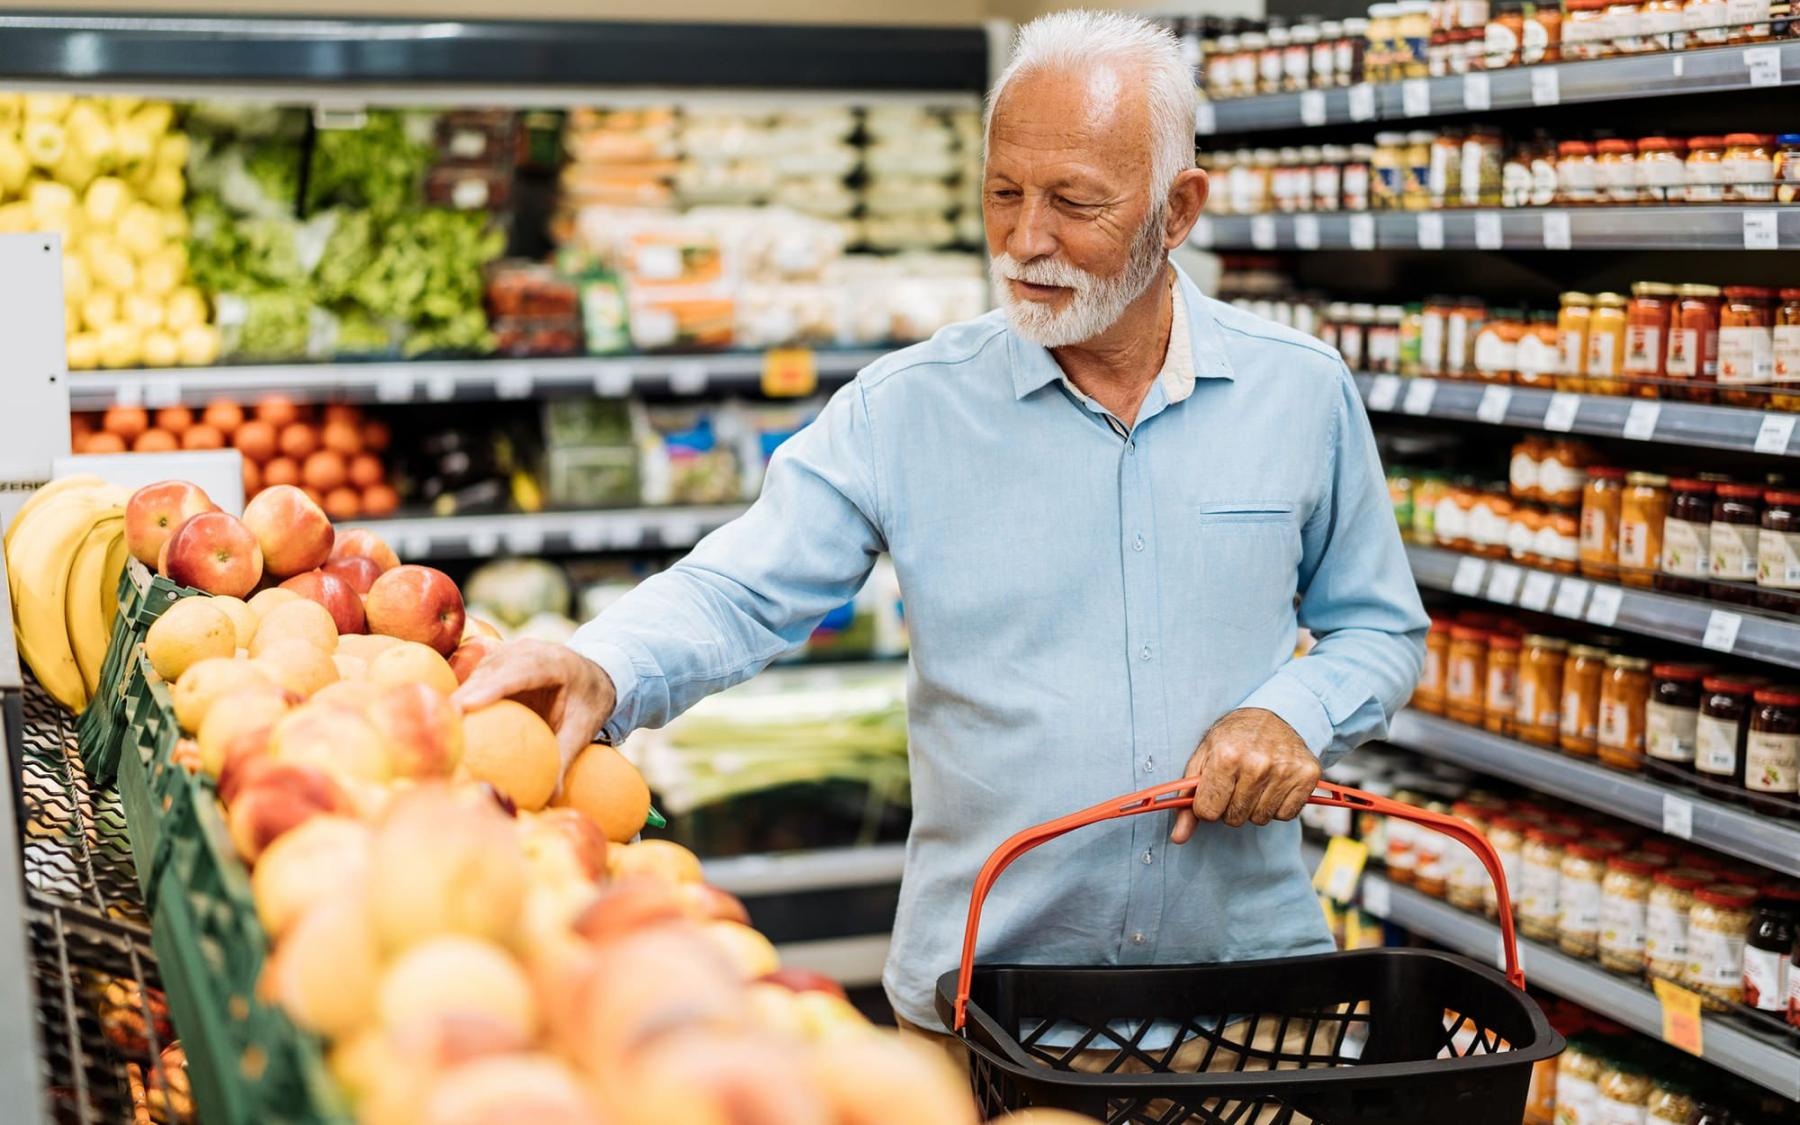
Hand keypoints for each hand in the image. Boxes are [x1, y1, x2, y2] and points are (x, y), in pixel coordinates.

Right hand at [451, 639, 617, 771]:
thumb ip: (565, 757)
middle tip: (443, 720)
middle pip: (492, 670)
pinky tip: (446, 717)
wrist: (594, 673)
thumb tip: (549, 798)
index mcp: (554, 663)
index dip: (490, 687)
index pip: (519, 672)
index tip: (466, 706)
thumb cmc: (588, 701)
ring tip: (439, 722)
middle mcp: (529, 651)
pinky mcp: (499, 660)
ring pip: (480, 670)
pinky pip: (477, 675)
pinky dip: (463, 694)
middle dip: (465, 693)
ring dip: (460, 693)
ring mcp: (512, 652)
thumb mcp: (584, 728)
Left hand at [1169, 708, 1320, 842]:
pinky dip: (1277, 805)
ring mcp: (1285, 770)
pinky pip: (1285, 815)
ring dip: (1254, 807)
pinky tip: (1273, 784)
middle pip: (1234, 818)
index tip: (1213, 792)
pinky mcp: (1308, 776)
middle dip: (1230, 806)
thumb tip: (1179, 836)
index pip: (1208, 811)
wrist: (1272, 714)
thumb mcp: (1203, 759)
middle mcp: (1257, 764)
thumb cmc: (1233, 737)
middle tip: (1235, 783)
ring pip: (1260, 819)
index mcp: (1227, 756)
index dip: (1206, 806)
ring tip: (1254, 782)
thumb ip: (1187, 799)